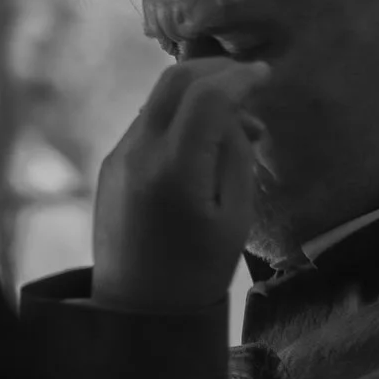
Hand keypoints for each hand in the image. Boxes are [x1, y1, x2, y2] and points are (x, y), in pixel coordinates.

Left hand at [91, 59, 265, 311]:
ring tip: (237, 122)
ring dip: (199, 93)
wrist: (138, 309)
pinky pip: (149, 122)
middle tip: (250, 78)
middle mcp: (139, 151)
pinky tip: (205, 140)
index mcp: (175, 168)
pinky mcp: (113, 164)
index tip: (266, 75)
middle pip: (174, 81)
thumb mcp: (236, 217)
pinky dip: (180, 116)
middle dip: (215, 69)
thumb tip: (234, 116)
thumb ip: (236, 158)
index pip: (206, 96)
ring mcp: (120, 155)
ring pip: (160, 99)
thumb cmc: (199, 270)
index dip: (239, 78)